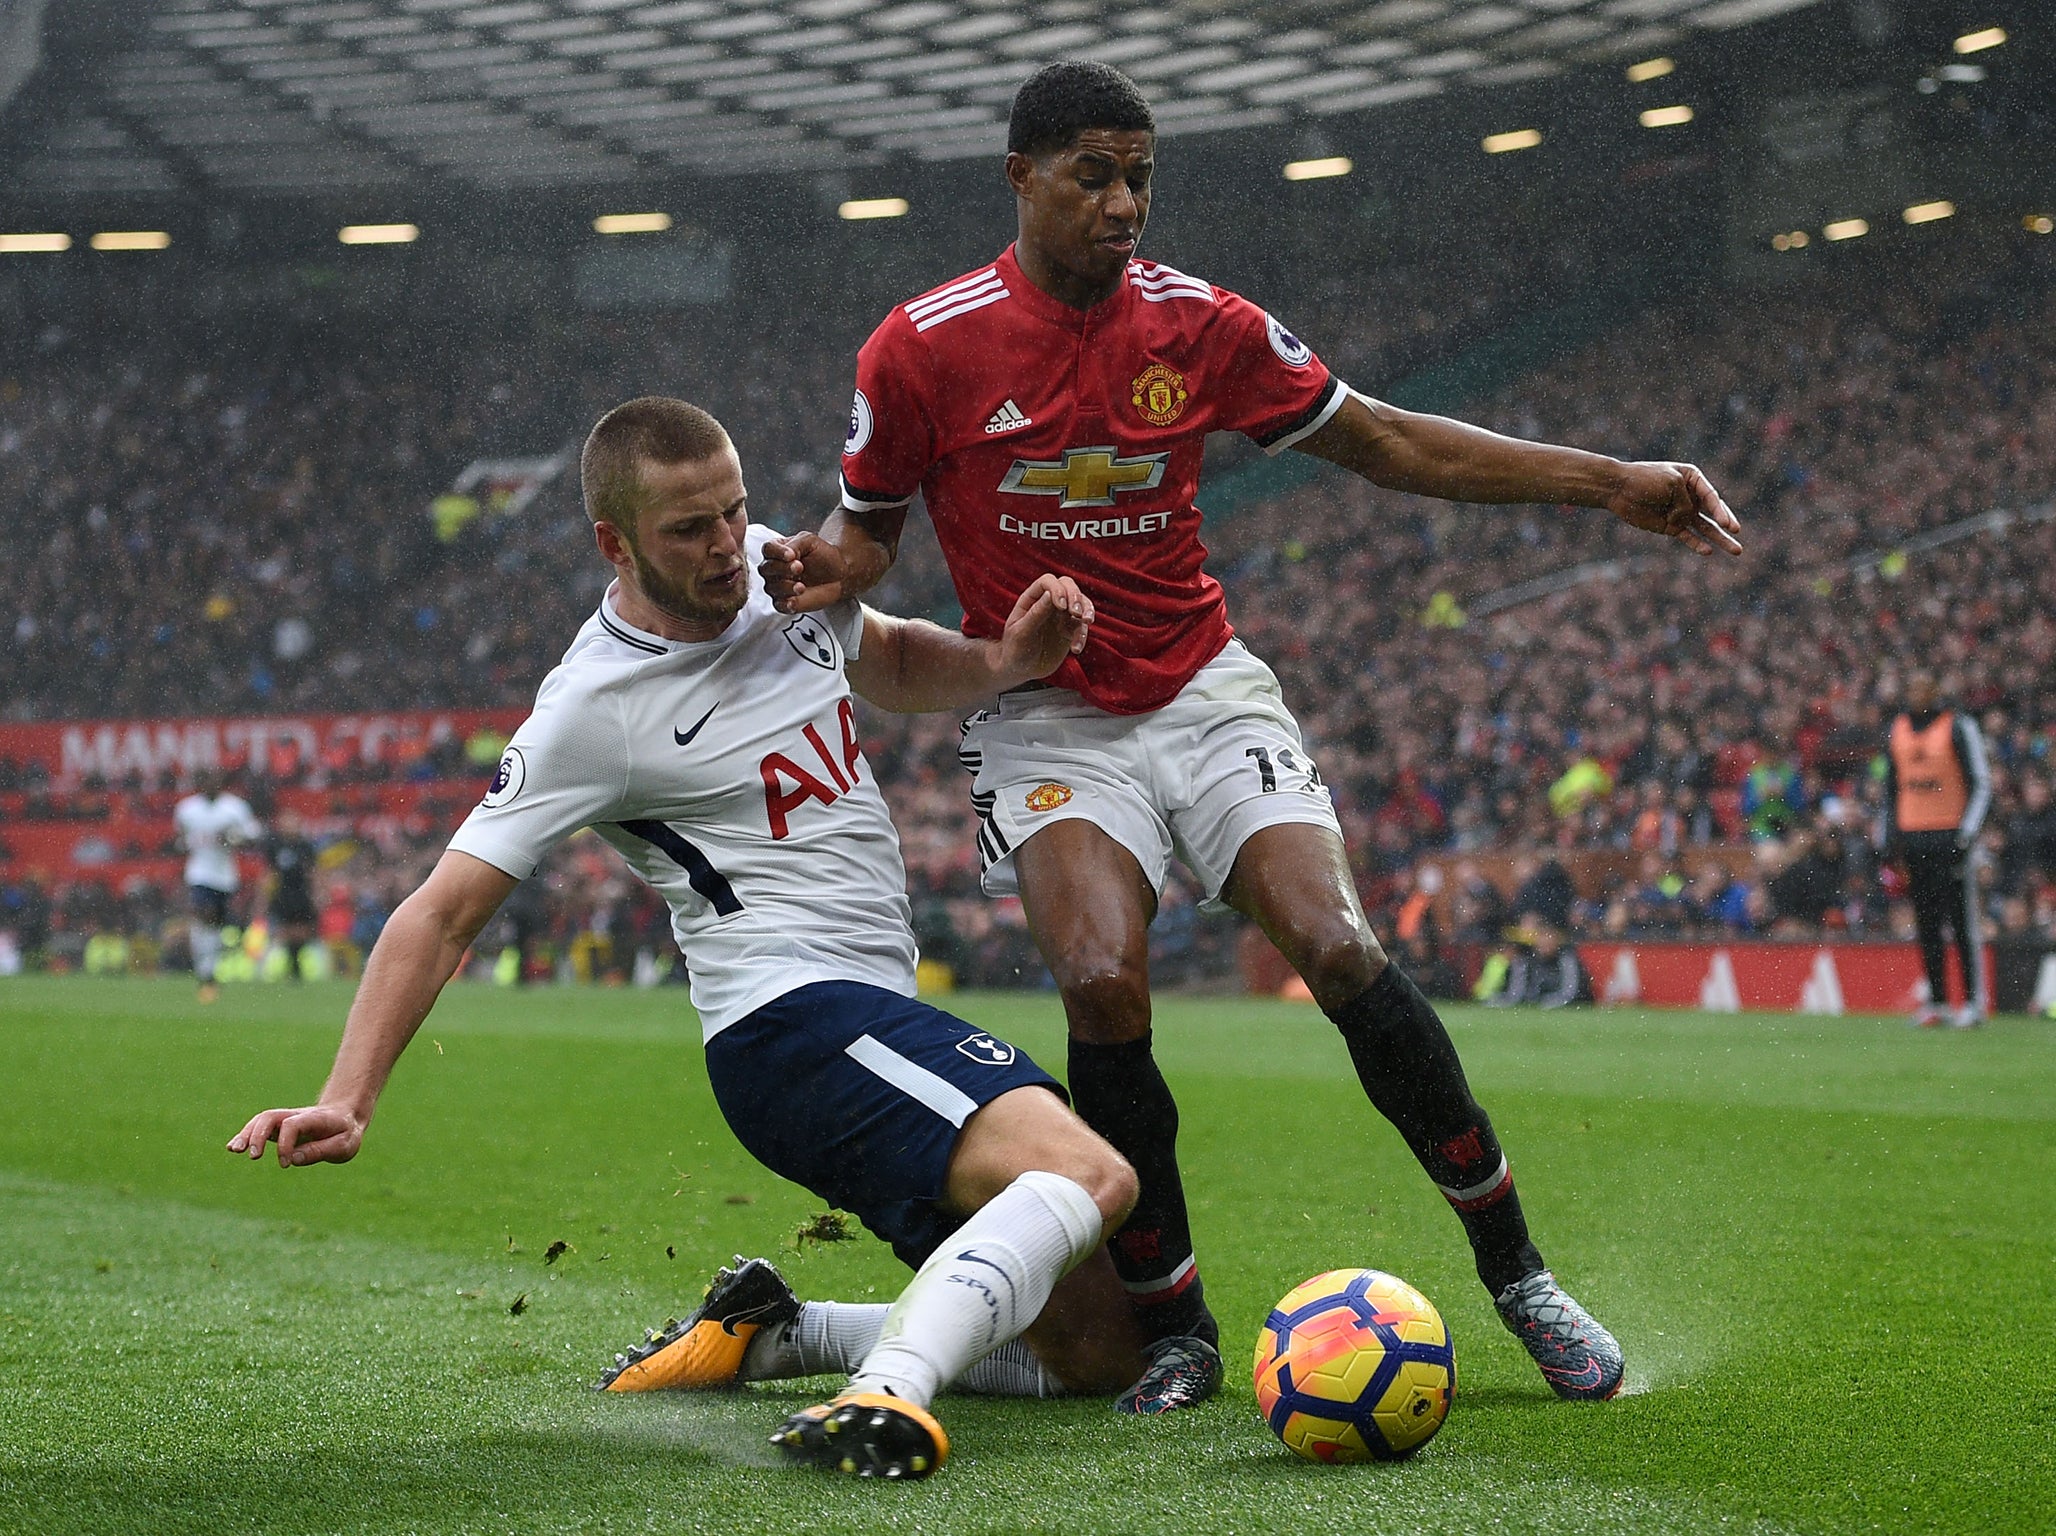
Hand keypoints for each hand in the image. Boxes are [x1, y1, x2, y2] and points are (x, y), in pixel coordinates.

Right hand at [227, 1103, 365, 1166]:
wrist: (346, 1116)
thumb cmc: (346, 1132)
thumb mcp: (344, 1145)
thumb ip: (320, 1151)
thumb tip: (291, 1159)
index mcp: (315, 1118)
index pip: (292, 1125)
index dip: (285, 1143)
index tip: (286, 1163)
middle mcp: (296, 1116)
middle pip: (271, 1117)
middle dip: (258, 1135)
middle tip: (254, 1156)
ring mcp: (286, 1120)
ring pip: (261, 1121)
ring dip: (246, 1134)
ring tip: (234, 1150)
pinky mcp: (280, 1127)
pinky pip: (259, 1128)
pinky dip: (245, 1136)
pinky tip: (233, 1148)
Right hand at [759, 532, 850, 613]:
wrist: (838, 574)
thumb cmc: (822, 555)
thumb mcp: (810, 541)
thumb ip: (795, 544)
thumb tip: (787, 554)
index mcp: (777, 550)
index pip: (768, 549)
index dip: (777, 552)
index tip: (791, 555)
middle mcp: (774, 569)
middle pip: (766, 568)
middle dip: (782, 568)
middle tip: (799, 567)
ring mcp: (777, 586)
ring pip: (771, 588)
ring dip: (786, 587)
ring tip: (801, 586)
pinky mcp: (785, 602)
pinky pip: (779, 605)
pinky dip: (785, 604)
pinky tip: (794, 601)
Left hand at [995, 575, 1092, 684]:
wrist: (1020, 669)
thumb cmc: (1015, 649)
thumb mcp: (1022, 632)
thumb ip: (1036, 613)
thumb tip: (1051, 594)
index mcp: (1032, 598)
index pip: (1048, 582)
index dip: (1057, 590)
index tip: (1062, 607)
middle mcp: (1048, 602)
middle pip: (1068, 586)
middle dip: (1075, 597)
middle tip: (1077, 614)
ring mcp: (1061, 615)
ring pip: (1081, 603)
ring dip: (1087, 610)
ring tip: (1087, 622)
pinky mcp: (1070, 630)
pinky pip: (1082, 627)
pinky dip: (1083, 636)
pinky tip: (1075, 649)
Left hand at [1606, 462, 1742, 556]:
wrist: (1618, 488)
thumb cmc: (1645, 480)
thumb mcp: (1670, 484)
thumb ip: (1684, 504)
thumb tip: (1684, 521)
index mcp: (1693, 478)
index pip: (1711, 496)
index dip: (1720, 511)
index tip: (1727, 524)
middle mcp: (1691, 496)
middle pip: (1714, 512)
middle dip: (1726, 522)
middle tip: (1736, 531)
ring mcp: (1681, 513)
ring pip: (1705, 528)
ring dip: (1719, 539)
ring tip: (1737, 551)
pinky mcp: (1670, 526)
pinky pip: (1688, 536)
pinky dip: (1697, 544)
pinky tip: (1708, 551)